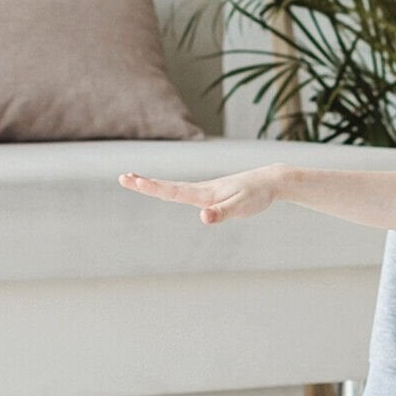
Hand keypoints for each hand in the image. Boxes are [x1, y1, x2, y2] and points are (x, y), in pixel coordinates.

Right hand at [119, 166, 281, 224]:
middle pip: (169, 187)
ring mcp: (207, 191)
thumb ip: (222, 212)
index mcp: (204, 193)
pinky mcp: (214, 194)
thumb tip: (203, 217)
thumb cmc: (257, 194)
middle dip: (146, 184)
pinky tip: (169, 191)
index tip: (131, 179)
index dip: (150, 187)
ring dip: (156, 185)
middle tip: (123, 177)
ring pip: (177, 188)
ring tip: (137, 181)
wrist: (271, 181)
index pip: (172, 190)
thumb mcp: (241, 206)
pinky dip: (171, 189)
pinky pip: (187, 192)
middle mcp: (202, 190)